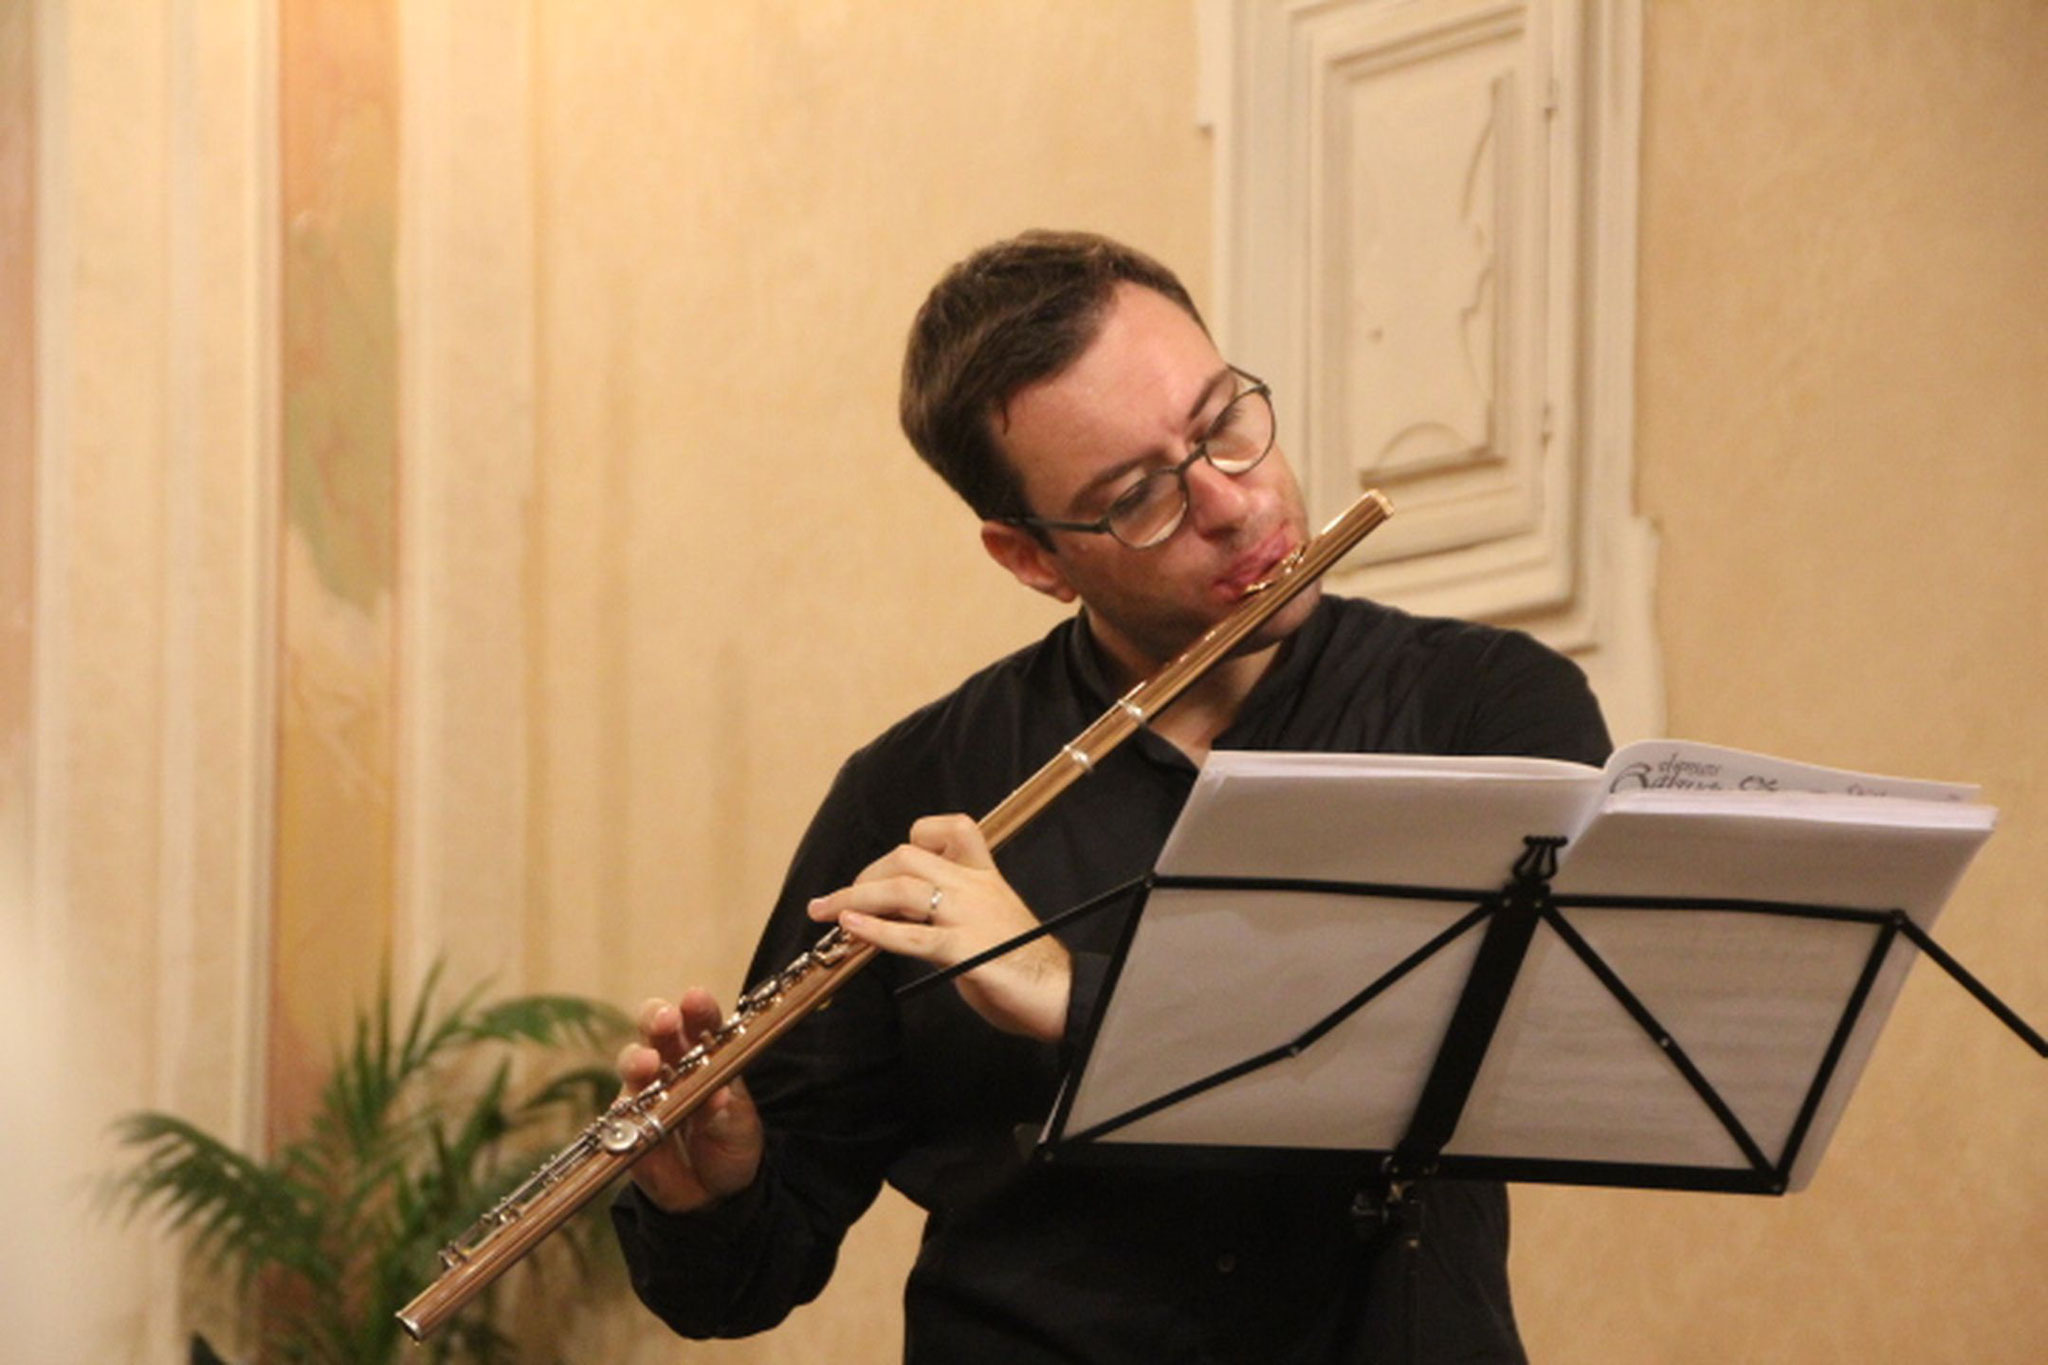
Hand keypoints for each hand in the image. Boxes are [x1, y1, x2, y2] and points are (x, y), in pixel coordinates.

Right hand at [616, 989, 763, 1214]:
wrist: (712, 1192)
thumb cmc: (729, 1141)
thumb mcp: (738, 1125)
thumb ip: (725, 1110)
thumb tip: (717, 1096)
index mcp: (703, 1052)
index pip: (700, 1021)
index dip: (697, 1008)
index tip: (696, 998)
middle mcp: (669, 1064)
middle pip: (656, 1030)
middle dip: (657, 1019)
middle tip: (665, 1021)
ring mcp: (643, 1092)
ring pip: (632, 1064)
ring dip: (638, 1061)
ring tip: (649, 1065)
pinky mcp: (624, 1125)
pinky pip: (622, 1115)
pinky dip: (633, 1114)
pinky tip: (643, 1117)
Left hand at [807, 813, 1070, 1042]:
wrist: (1063, 995)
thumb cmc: (1028, 966)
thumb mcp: (991, 924)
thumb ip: (955, 913)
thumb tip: (911, 920)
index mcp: (986, 878)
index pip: (953, 828)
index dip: (917, 836)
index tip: (891, 863)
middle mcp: (975, 888)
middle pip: (908, 857)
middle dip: (865, 875)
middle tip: (841, 900)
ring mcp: (969, 916)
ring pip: (902, 888)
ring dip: (854, 897)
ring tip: (825, 911)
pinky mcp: (964, 950)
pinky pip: (912, 935)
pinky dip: (875, 930)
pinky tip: (851, 929)